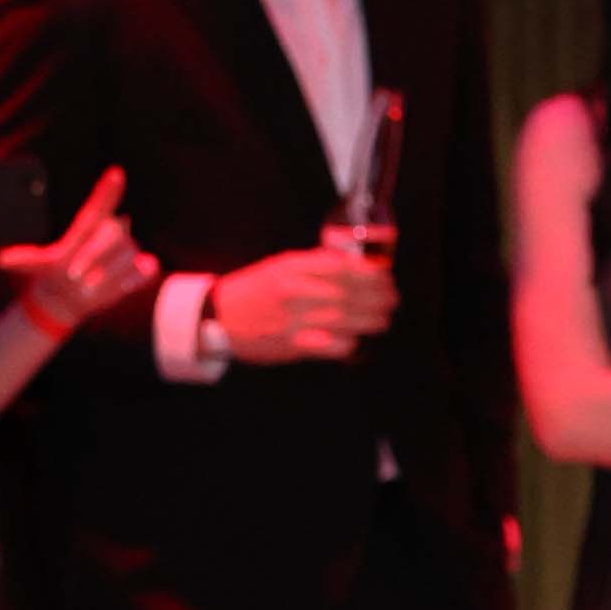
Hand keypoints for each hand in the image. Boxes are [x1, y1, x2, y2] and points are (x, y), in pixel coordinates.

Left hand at [0, 168, 150, 341]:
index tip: (116, 173)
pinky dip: (136, 276)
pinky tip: (124, 281)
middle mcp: (112, 232)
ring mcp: (128, 250)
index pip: (101, 204)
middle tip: (74, 275)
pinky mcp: (140, 269)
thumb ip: (25, 259)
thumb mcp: (39, 265)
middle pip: (113, 233)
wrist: (70, 297)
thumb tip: (2, 259)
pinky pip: (144, 269)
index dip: (109, 190)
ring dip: (106, 274)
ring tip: (88, 287)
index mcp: (89, 225)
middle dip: (94, 254)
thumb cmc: (55, 273)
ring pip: (125, 256)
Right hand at [212, 239, 397, 362]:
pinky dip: (351, 343)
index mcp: (293, 267)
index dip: (372, 273)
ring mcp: (296, 320)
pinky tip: (357, 340)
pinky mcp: (295, 346)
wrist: (218, 318)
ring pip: (348, 319)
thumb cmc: (253, 290)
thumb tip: (354, 263)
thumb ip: (315, 264)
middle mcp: (296, 291)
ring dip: (372, 320)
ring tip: (383, 318)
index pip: (343, 266)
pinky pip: (335, 346)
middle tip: (392, 299)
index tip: (385, 275)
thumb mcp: (280, 265)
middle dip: (379, 297)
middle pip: (351, 293)